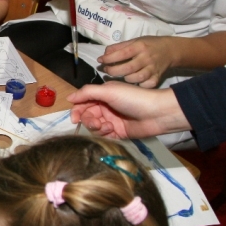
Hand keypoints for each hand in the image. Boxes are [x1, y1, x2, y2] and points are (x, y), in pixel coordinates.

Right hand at [67, 81, 189, 137]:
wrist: (157, 113)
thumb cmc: (133, 98)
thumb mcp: (109, 90)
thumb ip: (87, 92)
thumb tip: (69, 97)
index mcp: (102, 95)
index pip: (83, 103)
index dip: (77, 110)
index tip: (74, 118)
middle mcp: (105, 107)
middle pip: (87, 116)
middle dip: (88, 120)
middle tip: (95, 122)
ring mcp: (111, 120)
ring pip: (94, 127)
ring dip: (96, 127)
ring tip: (107, 126)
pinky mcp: (118, 133)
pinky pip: (103, 135)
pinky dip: (104, 133)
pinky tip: (111, 129)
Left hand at [97, 36, 175, 87]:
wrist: (170, 50)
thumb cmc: (148, 45)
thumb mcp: (134, 41)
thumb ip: (119, 47)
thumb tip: (104, 55)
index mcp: (139, 46)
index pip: (122, 53)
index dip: (109, 58)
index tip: (100, 61)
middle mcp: (146, 58)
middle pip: (128, 68)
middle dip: (113, 71)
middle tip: (106, 70)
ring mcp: (152, 69)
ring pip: (136, 78)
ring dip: (125, 78)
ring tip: (120, 75)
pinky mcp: (157, 78)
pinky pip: (145, 85)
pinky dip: (138, 85)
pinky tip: (133, 82)